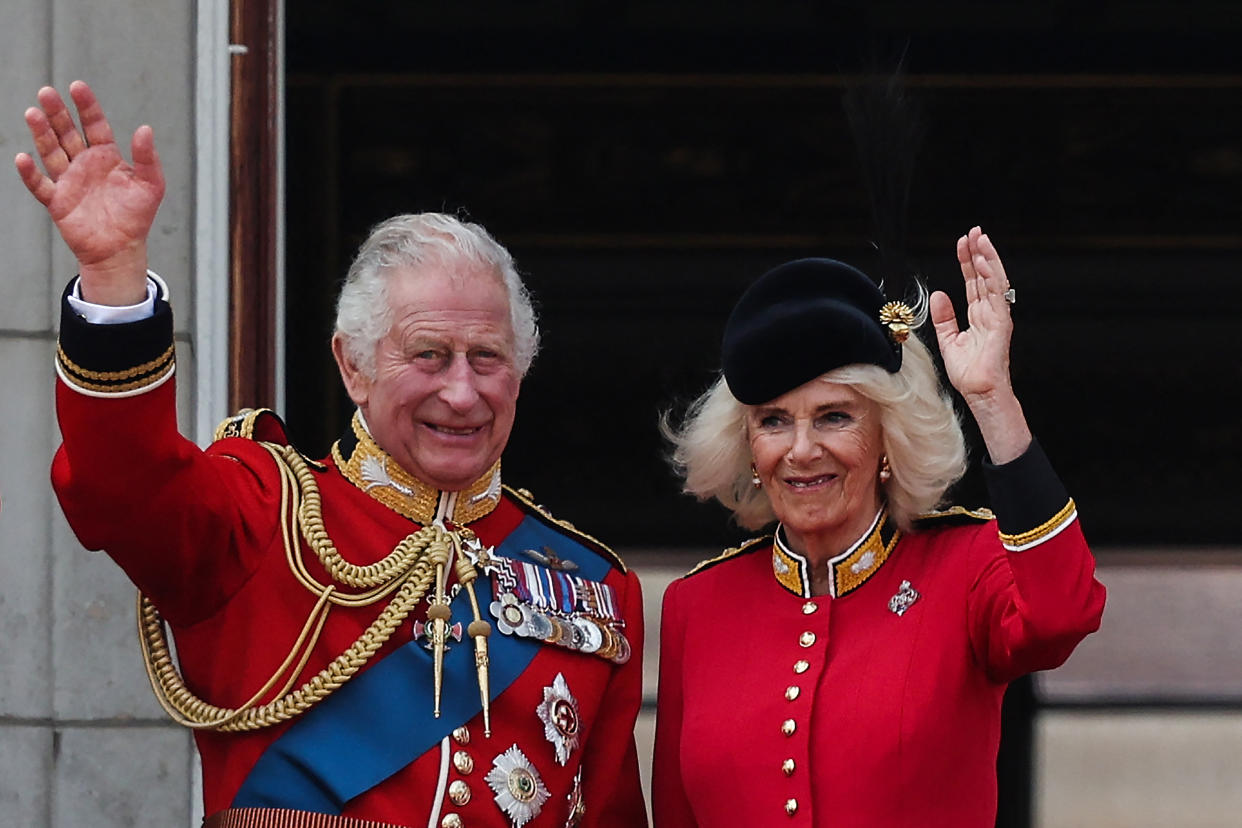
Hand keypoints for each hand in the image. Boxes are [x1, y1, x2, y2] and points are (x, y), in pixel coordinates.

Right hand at [14, 81, 163, 304]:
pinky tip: (23, 158)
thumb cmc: (137, 217)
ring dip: (41, 134)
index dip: (86, 106)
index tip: (77, 86)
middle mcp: (84, 164)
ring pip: (51, 152)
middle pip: (67, 133)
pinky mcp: (57, 201)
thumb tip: (145, 128)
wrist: (121, 249)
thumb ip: (147, 158)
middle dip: (57, 113)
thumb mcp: (151, 185)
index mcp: (107, 156)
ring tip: (33, 113)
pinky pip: (40, 185)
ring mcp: (68, 181)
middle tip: (46, 92)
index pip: (94, 125)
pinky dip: (30, 173)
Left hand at [930, 226, 1030, 463]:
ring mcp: (998, 316)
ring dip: (987, 258)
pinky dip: (991, 277)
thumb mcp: (948, 340)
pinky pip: (997, 295)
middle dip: (979, 253)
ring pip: (994, 280)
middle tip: (973, 232)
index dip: (967, 262)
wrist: (978, 392)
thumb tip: (939, 295)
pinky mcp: (1001, 323)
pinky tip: (984, 262)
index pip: (973, 282)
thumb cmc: (969, 372)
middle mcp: (991, 312)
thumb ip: (944, 318)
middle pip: (985, 276)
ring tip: (980, 239)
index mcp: (979, 315)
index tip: (961, 243)